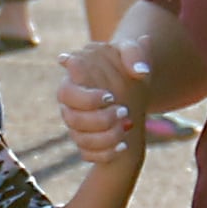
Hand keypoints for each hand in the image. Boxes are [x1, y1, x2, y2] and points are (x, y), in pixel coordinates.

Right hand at [55, 43, 140, 163]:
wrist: (133, 89)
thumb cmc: (125, 66)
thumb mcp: (131, 52)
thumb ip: (135, 53)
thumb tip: (140, 71)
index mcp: (73, 82)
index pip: (66, 93)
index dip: (88, 99)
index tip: (111, 96)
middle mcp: (70, 106)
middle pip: (72, 119)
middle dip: (100, 119)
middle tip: (123, 110)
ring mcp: (75, 126)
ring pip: (81, 140)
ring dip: (106, 136)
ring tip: (127, 125)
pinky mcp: (84, 143)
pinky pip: (88, 155)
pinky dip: (106, 153)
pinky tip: (123, 145)